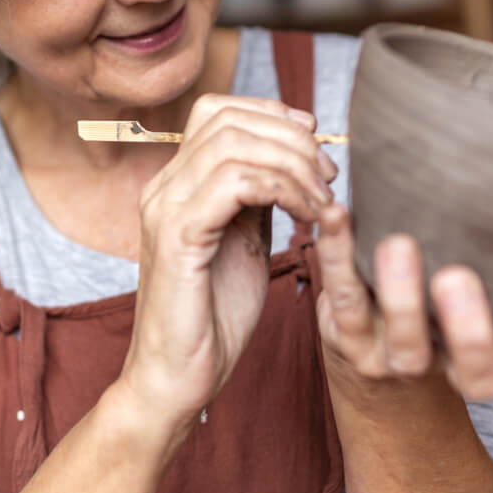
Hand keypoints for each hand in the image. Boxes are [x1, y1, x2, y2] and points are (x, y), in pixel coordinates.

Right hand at [124, 96, 336, 425]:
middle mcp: (163, 188)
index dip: (273, 114)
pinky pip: (233, 184)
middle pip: (228, 118)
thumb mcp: (243, 243)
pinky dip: (282, 189)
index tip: (316, 143)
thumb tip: (291, 161)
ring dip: (292, 163)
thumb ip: (256, 199)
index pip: (217, 111)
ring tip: (323, 199)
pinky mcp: (178, 238)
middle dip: (291, 138)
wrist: (176, 380)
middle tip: (329, 176)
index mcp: (176, 185)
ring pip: (232, 143)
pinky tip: (309, 216)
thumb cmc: (212, 319)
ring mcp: (165, 209)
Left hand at [315, 205, 492, 400]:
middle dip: (467, 332)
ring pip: (404, 349)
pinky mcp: (349, 334)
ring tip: (398, 245)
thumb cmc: (456, 281)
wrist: (373, 338)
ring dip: (401, 298)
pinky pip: (343, 300)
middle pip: (474, 374)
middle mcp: (452, 363)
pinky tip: (339, 214)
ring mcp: (399, 356)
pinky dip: (337, 254)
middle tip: (455, 278)